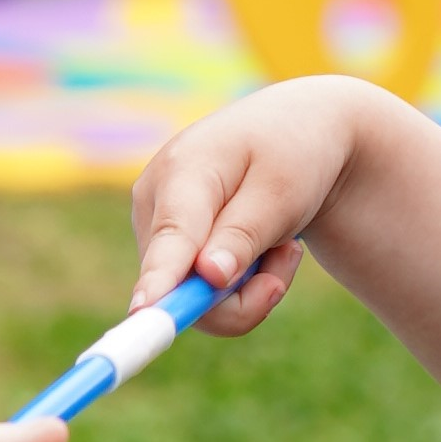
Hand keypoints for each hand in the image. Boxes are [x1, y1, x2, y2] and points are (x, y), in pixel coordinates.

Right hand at [128, 78, 375, 337]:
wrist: (297, 130)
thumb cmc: (293, 153)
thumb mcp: (283, 191)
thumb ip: (244, 234)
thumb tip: (207, 276)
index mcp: (182, 171)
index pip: (170, 237)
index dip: (158, 278)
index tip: (143, 311)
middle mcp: (154, 203)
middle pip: (180, 285)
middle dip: (243, 292)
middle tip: (291, 257)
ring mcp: (157, 228)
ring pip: (193, 298)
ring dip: (248, 288)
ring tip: (282, 243)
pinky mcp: (168, 250)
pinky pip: (200, 295)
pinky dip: (240, 286)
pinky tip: (263, 248)